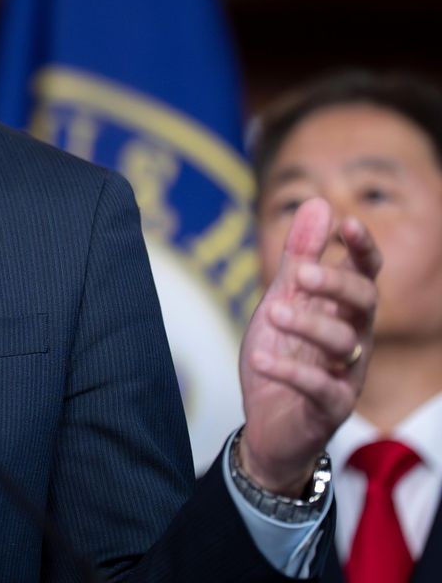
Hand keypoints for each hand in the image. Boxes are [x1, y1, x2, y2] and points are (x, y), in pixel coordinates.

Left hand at [238, 196, 379, 494]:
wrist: (268, 425)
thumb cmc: (281, 355)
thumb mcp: (282, 299)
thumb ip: (299, 257)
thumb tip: (319, 202)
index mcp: (343, 310)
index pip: (365, 274)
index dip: (363, 249)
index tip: (348, 224)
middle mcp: (353, 339)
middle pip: (364, 304)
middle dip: (337, 284)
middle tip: (303, 273)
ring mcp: (345, 374)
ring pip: (344, 343)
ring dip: (309, 324)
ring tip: (273, 311)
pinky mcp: (330, 408)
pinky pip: (321, 387)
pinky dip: (291, 370)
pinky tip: (261, 357)